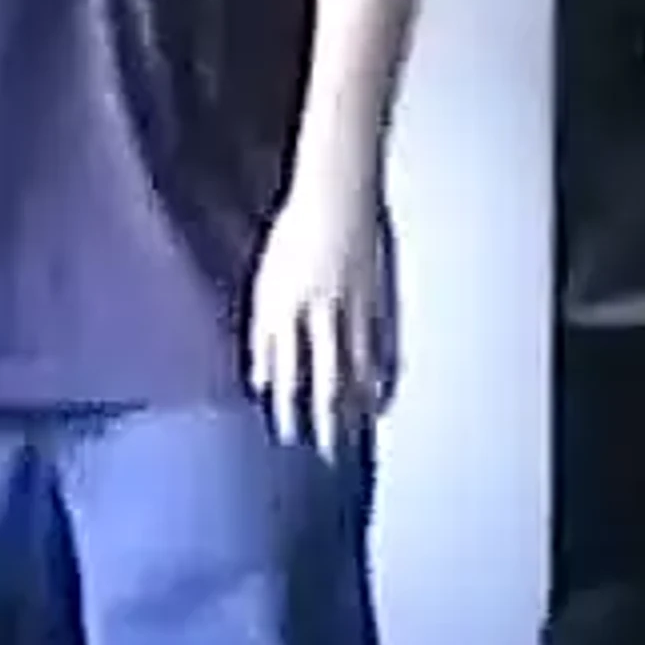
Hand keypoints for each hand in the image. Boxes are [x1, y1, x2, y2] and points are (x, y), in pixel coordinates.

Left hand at [246, 177, 388, 458]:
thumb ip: (262, 333)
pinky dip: (384, 377)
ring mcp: (355, 306)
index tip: (287, 434)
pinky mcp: (380, 298)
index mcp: (285, 306)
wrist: (337, 191)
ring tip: (356, 435)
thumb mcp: (265, 279)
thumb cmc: (293, 232)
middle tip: (328, 453)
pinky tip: (382, 400)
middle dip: (327, 420)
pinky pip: (385, 348)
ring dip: (357, 406)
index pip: (285, 371)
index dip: (287, 407)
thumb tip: (259, 379)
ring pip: (359, 368)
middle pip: (326, 379)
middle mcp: (320, 311)